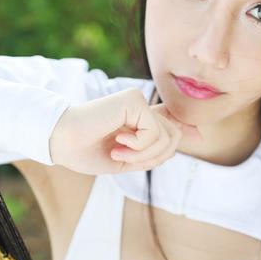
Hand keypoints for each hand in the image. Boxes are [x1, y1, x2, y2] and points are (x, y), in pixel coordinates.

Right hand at [48, 86, 200, 174]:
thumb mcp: (128, 156)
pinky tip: (118, 141)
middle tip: (125, 159)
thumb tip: (193, 133)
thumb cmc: (87, 151)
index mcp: (137, 119)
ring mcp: (137, 101)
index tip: (199, 136)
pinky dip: (138, 147)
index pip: (170, 121)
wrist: (62, 142)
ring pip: (166, 138)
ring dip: (142, 155)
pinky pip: (155, 133)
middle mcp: (140, 107)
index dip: (186, 129)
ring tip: (118, 152)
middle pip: (173, 138)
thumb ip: (156, 147)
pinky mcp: (134, 100)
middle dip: (153, 158)